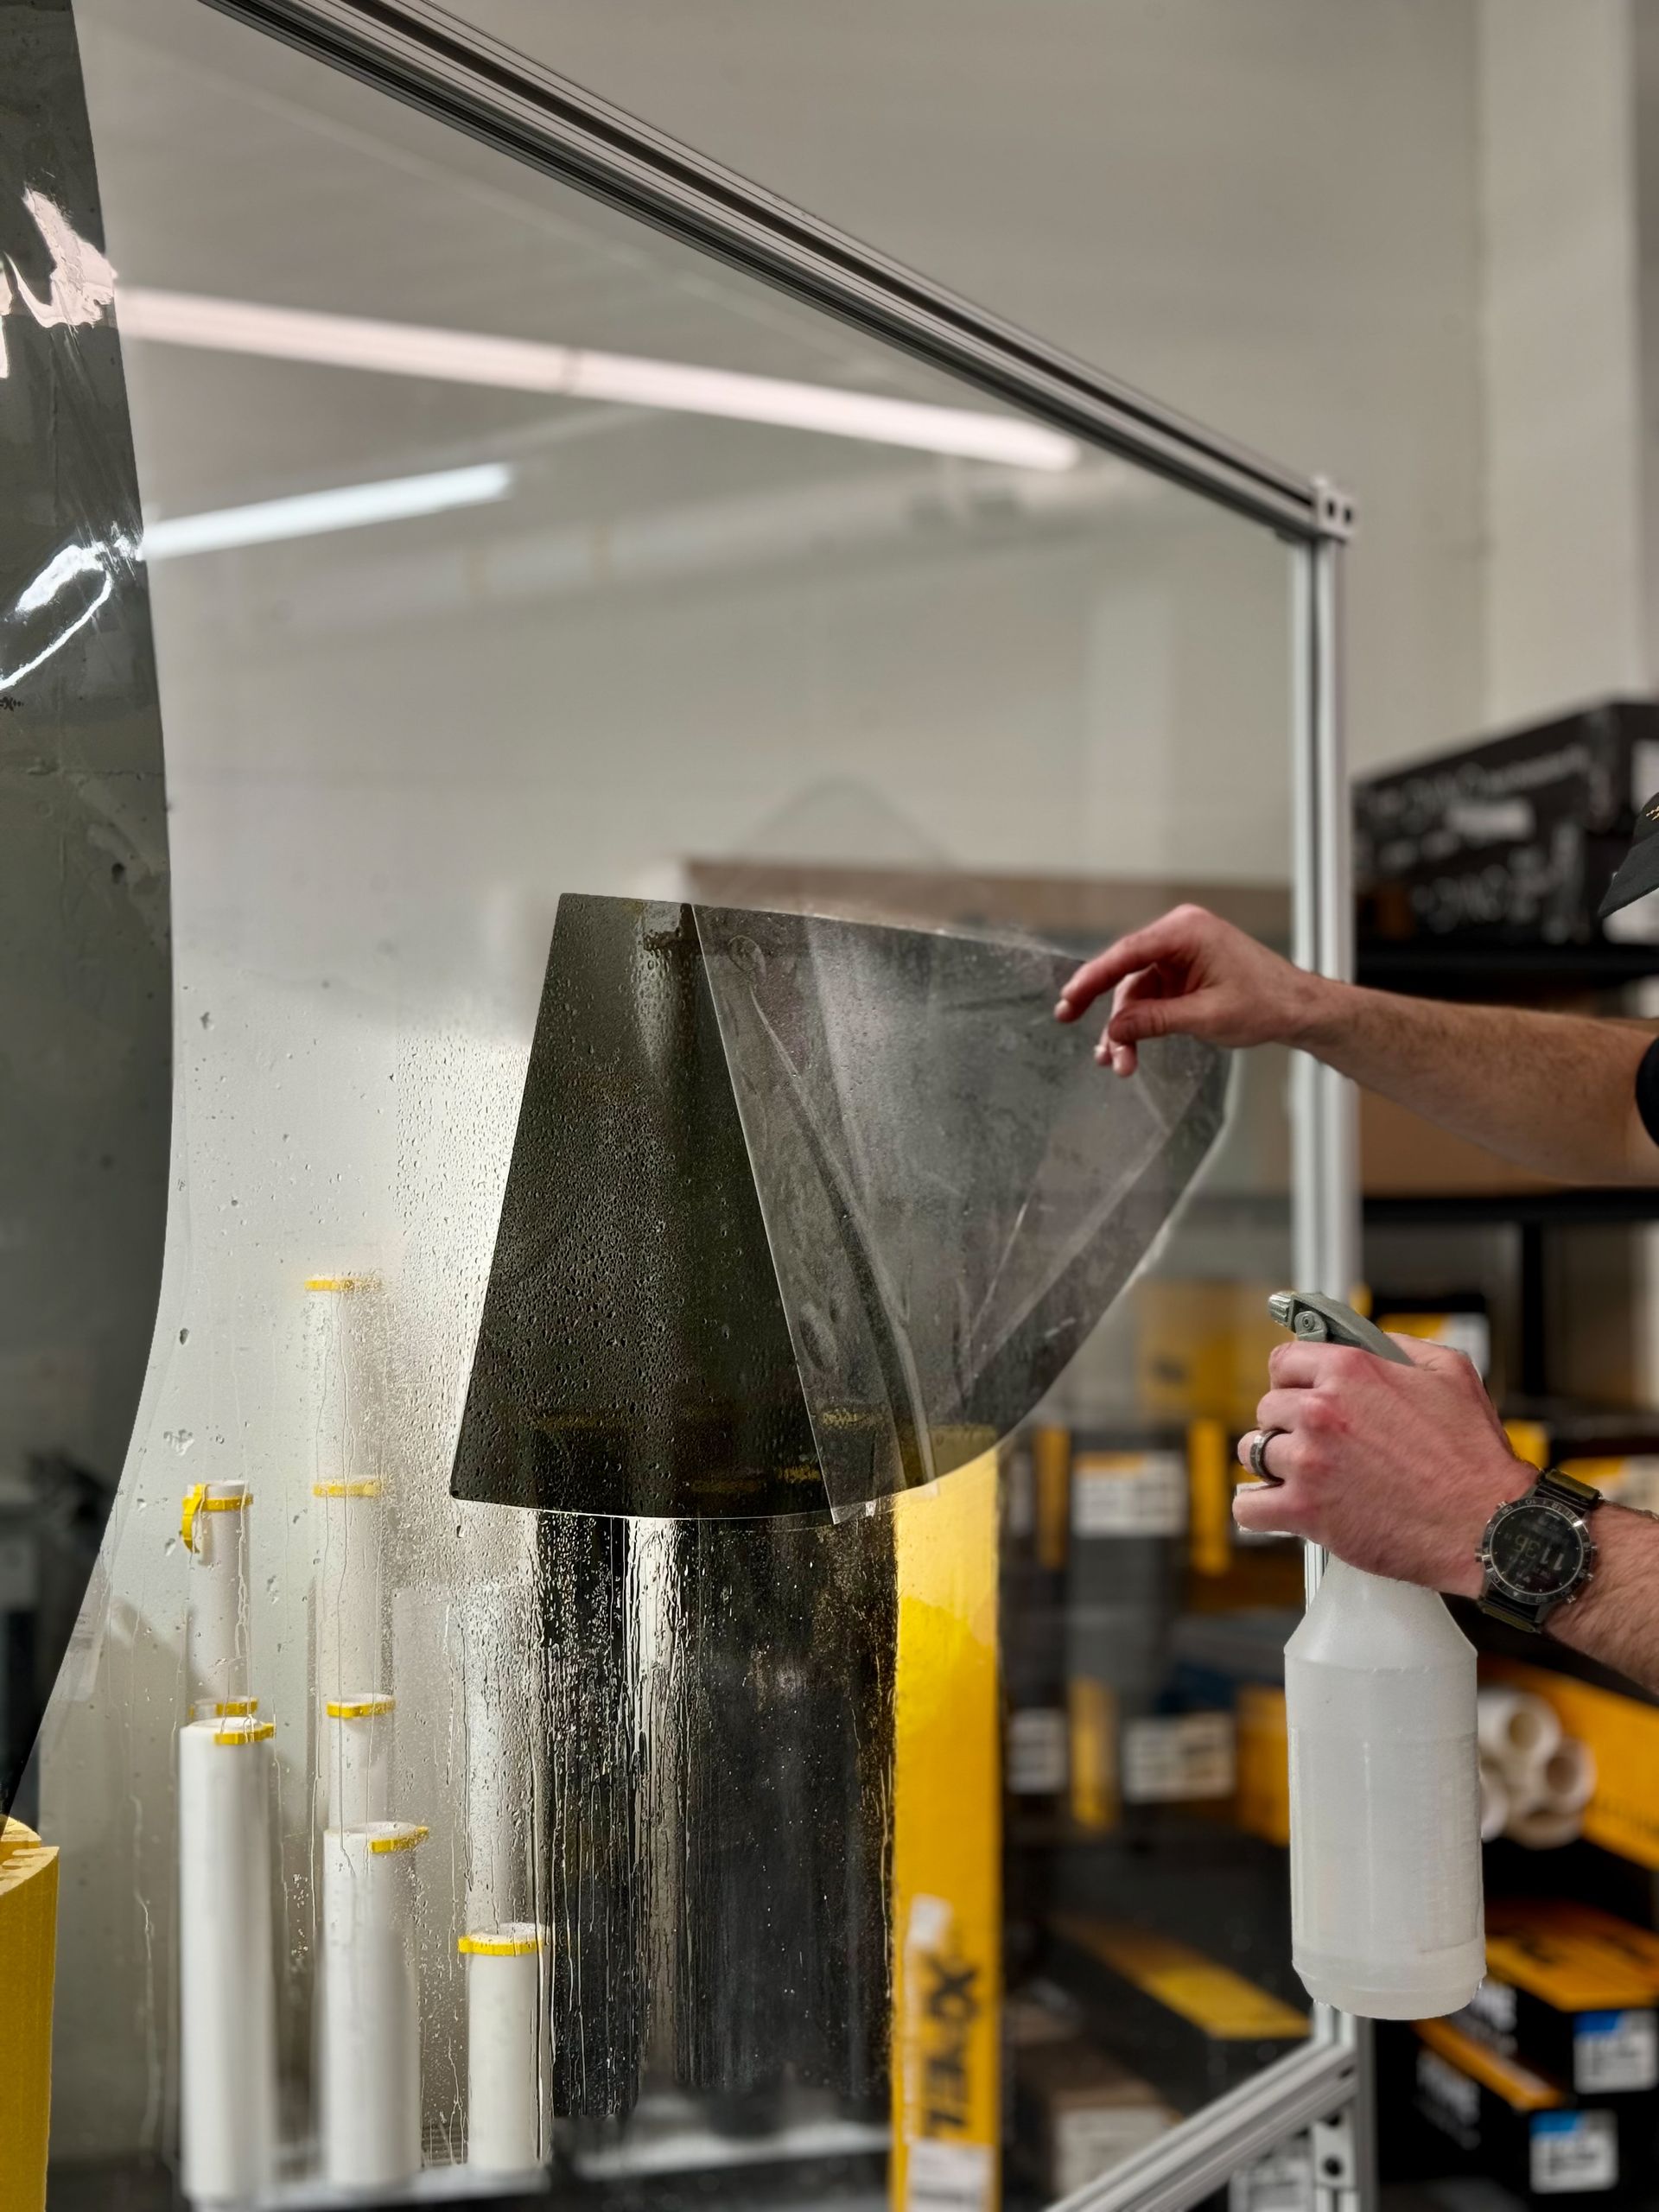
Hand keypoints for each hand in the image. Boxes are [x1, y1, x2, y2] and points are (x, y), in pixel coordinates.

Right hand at [1054, 904, 1329, 1074]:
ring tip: (1118, 1064)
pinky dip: (1140, 1024)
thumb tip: (1113, 1031)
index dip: (1092, 978)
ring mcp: (1180, 956)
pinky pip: (1150, 998)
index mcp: (1186, 932)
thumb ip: (1155, 1021)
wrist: (1300, 1009)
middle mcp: (1179, 936)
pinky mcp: (1183, 974)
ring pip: (1136, 993)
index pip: (1126, 954)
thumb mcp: (1206, 1016)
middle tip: (1076, 1030)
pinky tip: (1128, 1051)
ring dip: (1125, 1029)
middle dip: (1110, 1014)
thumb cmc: (1266, 1003)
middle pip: (1125, 974)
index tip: (1069, 999)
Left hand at [1234, 1335, 1531, 1593]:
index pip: (1284, 1360)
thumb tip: (1371, 1343)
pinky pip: (1248, 1506)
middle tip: (1314, 1441)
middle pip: (1268, 1407)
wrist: (1485, 1525)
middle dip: (1287, 1423)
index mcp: (1351, 1372)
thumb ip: (1401, 1346)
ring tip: (1301, 1474)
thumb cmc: (1473, 1458)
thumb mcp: (1451, 1373)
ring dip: (1272, 1463)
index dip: (1292, 1378)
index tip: (1296, 1391)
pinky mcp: (1304, 1510)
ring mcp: (1309, 1461)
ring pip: (1254, 1452)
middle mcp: (1321, 1411)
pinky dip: (1256, 1507)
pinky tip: (1272, 1505)